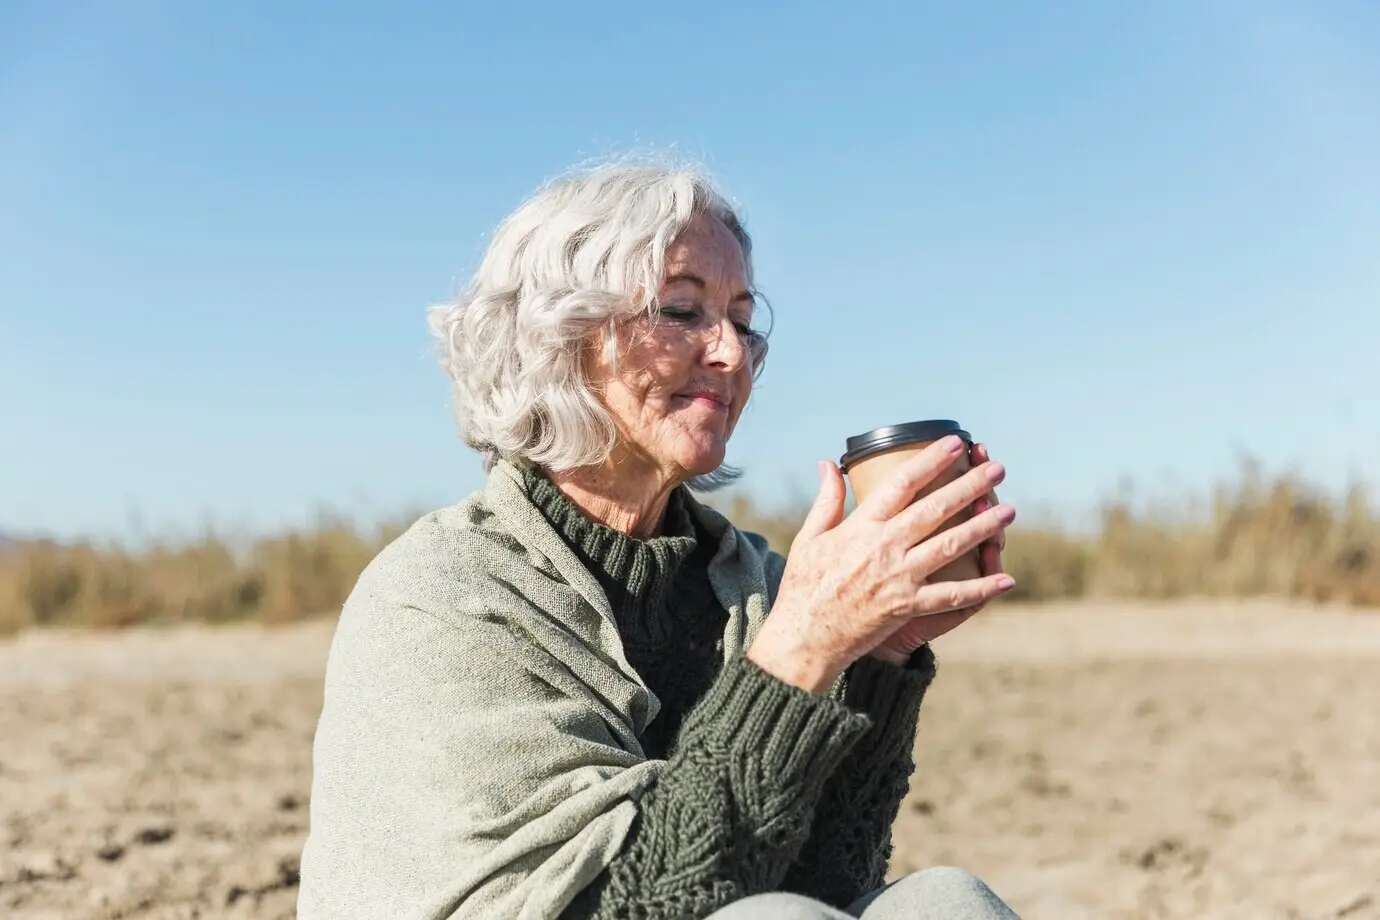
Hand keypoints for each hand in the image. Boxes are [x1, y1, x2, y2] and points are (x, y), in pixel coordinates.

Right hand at [746, 436, 1016, 692]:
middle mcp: (884, 548)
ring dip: (982, 528)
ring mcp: (898, 578)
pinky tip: (1006, 579)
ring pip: (949, 546)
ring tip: (1007, 511)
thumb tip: (827, 465)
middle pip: (935, 510)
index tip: (955, 444)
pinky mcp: (907, 606)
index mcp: (861, 527)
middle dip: (969, 487)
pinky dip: (980, 589)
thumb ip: (826, 500)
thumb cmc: (804, 586)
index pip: (902, 483)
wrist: (804, 637)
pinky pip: (951, 597)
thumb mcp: (810, 537)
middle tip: (997, 470)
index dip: (931, 461)